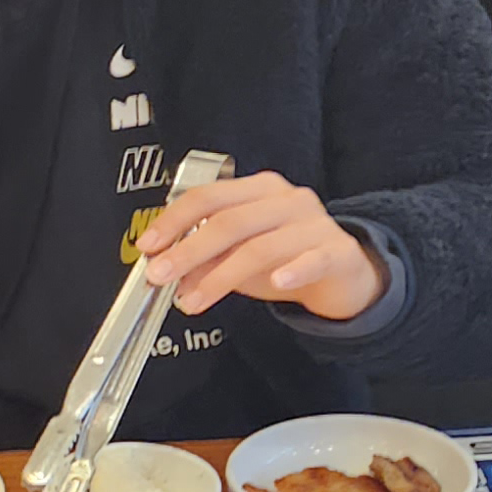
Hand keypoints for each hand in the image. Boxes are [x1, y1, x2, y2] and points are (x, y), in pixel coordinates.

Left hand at [137, 172, 385, 321]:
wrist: (341, 274)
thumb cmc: (286, 256)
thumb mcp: (238, 257)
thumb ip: (205, 260)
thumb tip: (166, 272)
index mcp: (258, 190)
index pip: (209, 197)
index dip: (174, 220)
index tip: (149, 246)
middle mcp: (287, 200)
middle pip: (230, 221)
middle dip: (188, 250)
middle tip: (161, 275)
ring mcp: (315, 224)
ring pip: (261, 246)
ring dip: (220, 277)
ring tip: (193, 301)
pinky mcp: (338, 251)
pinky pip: (314, 259)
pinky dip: (293, 270)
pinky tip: (276, 282)